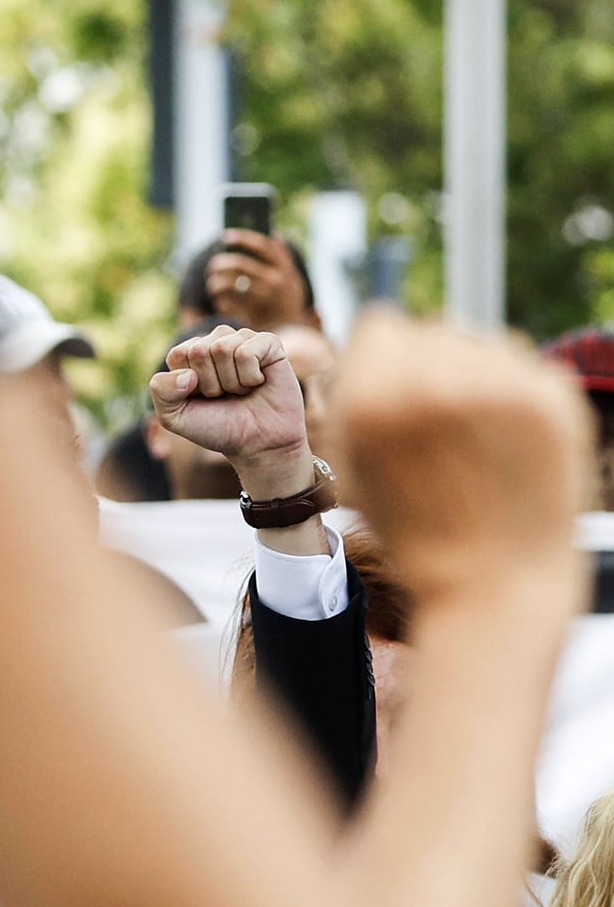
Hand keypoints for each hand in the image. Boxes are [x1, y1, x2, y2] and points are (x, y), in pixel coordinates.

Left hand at [148, 326, 312, 496]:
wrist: (258, 443)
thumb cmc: (216, 426)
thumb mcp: (174, 416)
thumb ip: (162, 391)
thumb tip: (188, 374)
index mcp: (189, 354)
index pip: (178, 355)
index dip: (188, 385)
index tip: (202, 397)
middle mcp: (215, 341)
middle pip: (200, 351)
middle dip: (211, 383)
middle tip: (225, 395)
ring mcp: (242, 339)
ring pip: (223, 348)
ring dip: (232, 381)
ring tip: (241, 391)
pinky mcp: (268, 343)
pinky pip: (248, 351)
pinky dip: (250, 376)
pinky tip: (258, 382)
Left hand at [202, 230, 312, 330]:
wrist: (293, 334)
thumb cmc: (287, 304)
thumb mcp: (291, 279)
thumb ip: (283, 259)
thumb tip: (275, 235)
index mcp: (285, 270)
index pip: (263, 246)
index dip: (243, 239)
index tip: (226, 236)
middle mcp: (276, 281)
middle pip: (239, 264)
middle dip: (221, 263)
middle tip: (213, 267)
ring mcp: (263, 298)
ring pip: (229, 283)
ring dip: (216, 282)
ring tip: (213, 285)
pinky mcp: (251, 314)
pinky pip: (227, 302)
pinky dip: (221, 301)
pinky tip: (222, 303)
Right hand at [336, 311, 593, 611]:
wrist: (494, 582)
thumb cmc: (416, 532)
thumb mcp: (354, 465)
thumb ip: (356, 397)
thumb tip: (379, 340)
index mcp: (373, 396)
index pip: (381, 324)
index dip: (382, 360)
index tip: (393, 392)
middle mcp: (436, 380)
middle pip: (432, 328)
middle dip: (430, 365)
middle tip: (438, 421)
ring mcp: (501, 384)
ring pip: (481, 342)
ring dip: (474, 374)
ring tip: (476, 434)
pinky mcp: (553, 397)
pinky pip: (525, 364)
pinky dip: (515, 393)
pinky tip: (508, 440)